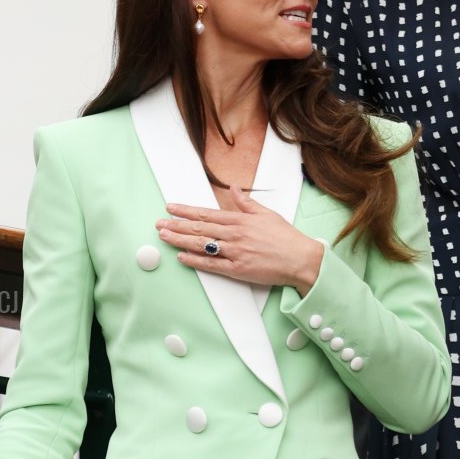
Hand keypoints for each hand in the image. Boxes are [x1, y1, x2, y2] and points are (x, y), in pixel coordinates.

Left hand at [157, 185, 322, 293]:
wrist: (300, 259)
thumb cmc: (286, 238)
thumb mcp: (267, 214)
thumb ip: (247, 203)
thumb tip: (235, 189)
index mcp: (240, 220)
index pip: (207, 213)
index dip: (186, 210)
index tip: (171, 207)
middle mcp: (234, 235)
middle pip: (199, 228)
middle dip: (177, 225)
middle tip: (159, 223)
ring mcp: (234, 252)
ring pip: (201, 244)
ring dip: (180, 240)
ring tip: (164, 236)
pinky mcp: (237, 270)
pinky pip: (212, 265)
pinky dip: (195, 261)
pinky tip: (182, 256)